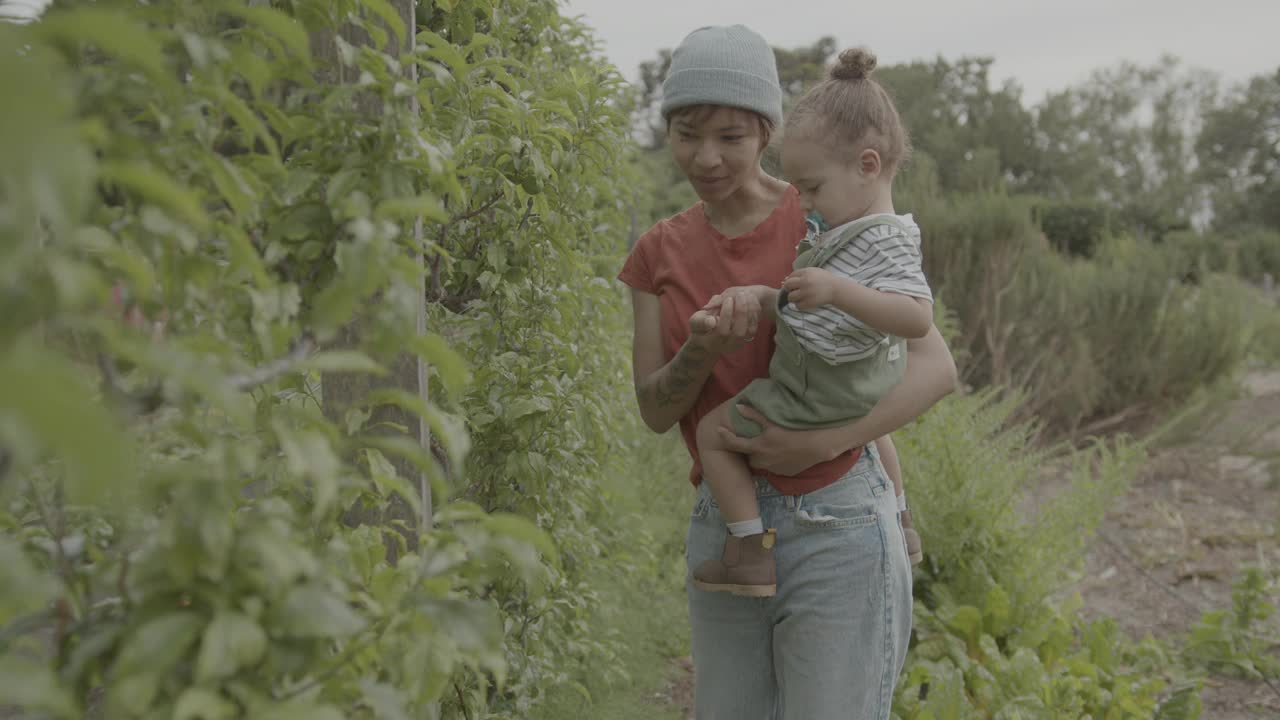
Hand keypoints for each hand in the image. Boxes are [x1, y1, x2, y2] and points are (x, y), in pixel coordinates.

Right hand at [688, 288, 760, 354]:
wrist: (711, 334)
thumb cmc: (700, 325)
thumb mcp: (695, 322)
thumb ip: (701, 322)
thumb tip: (712, 321)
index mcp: (711, 342)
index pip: (722, 330)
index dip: (726, 314)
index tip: (728, 299)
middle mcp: (726, 346)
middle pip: (738, 333)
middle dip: (741, 312)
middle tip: (740, 294)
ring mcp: (738, 344)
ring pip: (748, 330)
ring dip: (749, 310)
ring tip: (746, 294)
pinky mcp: (746, 339)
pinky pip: (753, 328)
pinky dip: (754, 313)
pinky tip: (750, 299)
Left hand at [714, 405, 831, 475]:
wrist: (818, 446)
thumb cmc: (795, 431)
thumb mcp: (773, 422)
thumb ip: (754, 415)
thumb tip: (738, 407)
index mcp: (758, 446)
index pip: (735, 443)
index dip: (725, 437)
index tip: (719, 430)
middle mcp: (763, 460)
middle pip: (750, 457)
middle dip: (751, 451)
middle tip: (758, 440)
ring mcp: (774, 469)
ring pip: (762, 464)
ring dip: (764, 457)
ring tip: (773, 447)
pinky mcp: (785, 473)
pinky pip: (775, 468)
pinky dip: (776, 462)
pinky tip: (785, 453)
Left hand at [782, 267, 837, 309]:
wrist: (836, 289)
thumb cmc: (824, 280)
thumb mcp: (814, 272)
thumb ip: (801, 274)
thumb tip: (784, 280)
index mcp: (806, 272)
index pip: (791, 276)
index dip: (791, 281)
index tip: (795, 284)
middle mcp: (805, 281)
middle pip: (787, 286)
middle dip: (790, 289)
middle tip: (796, 291)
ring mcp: (806, 292)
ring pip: (791, 297)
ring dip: (794, 298)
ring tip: (800, 298)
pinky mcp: (809, 302)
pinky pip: (797, 306)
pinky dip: (800, 305)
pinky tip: (805, 302)